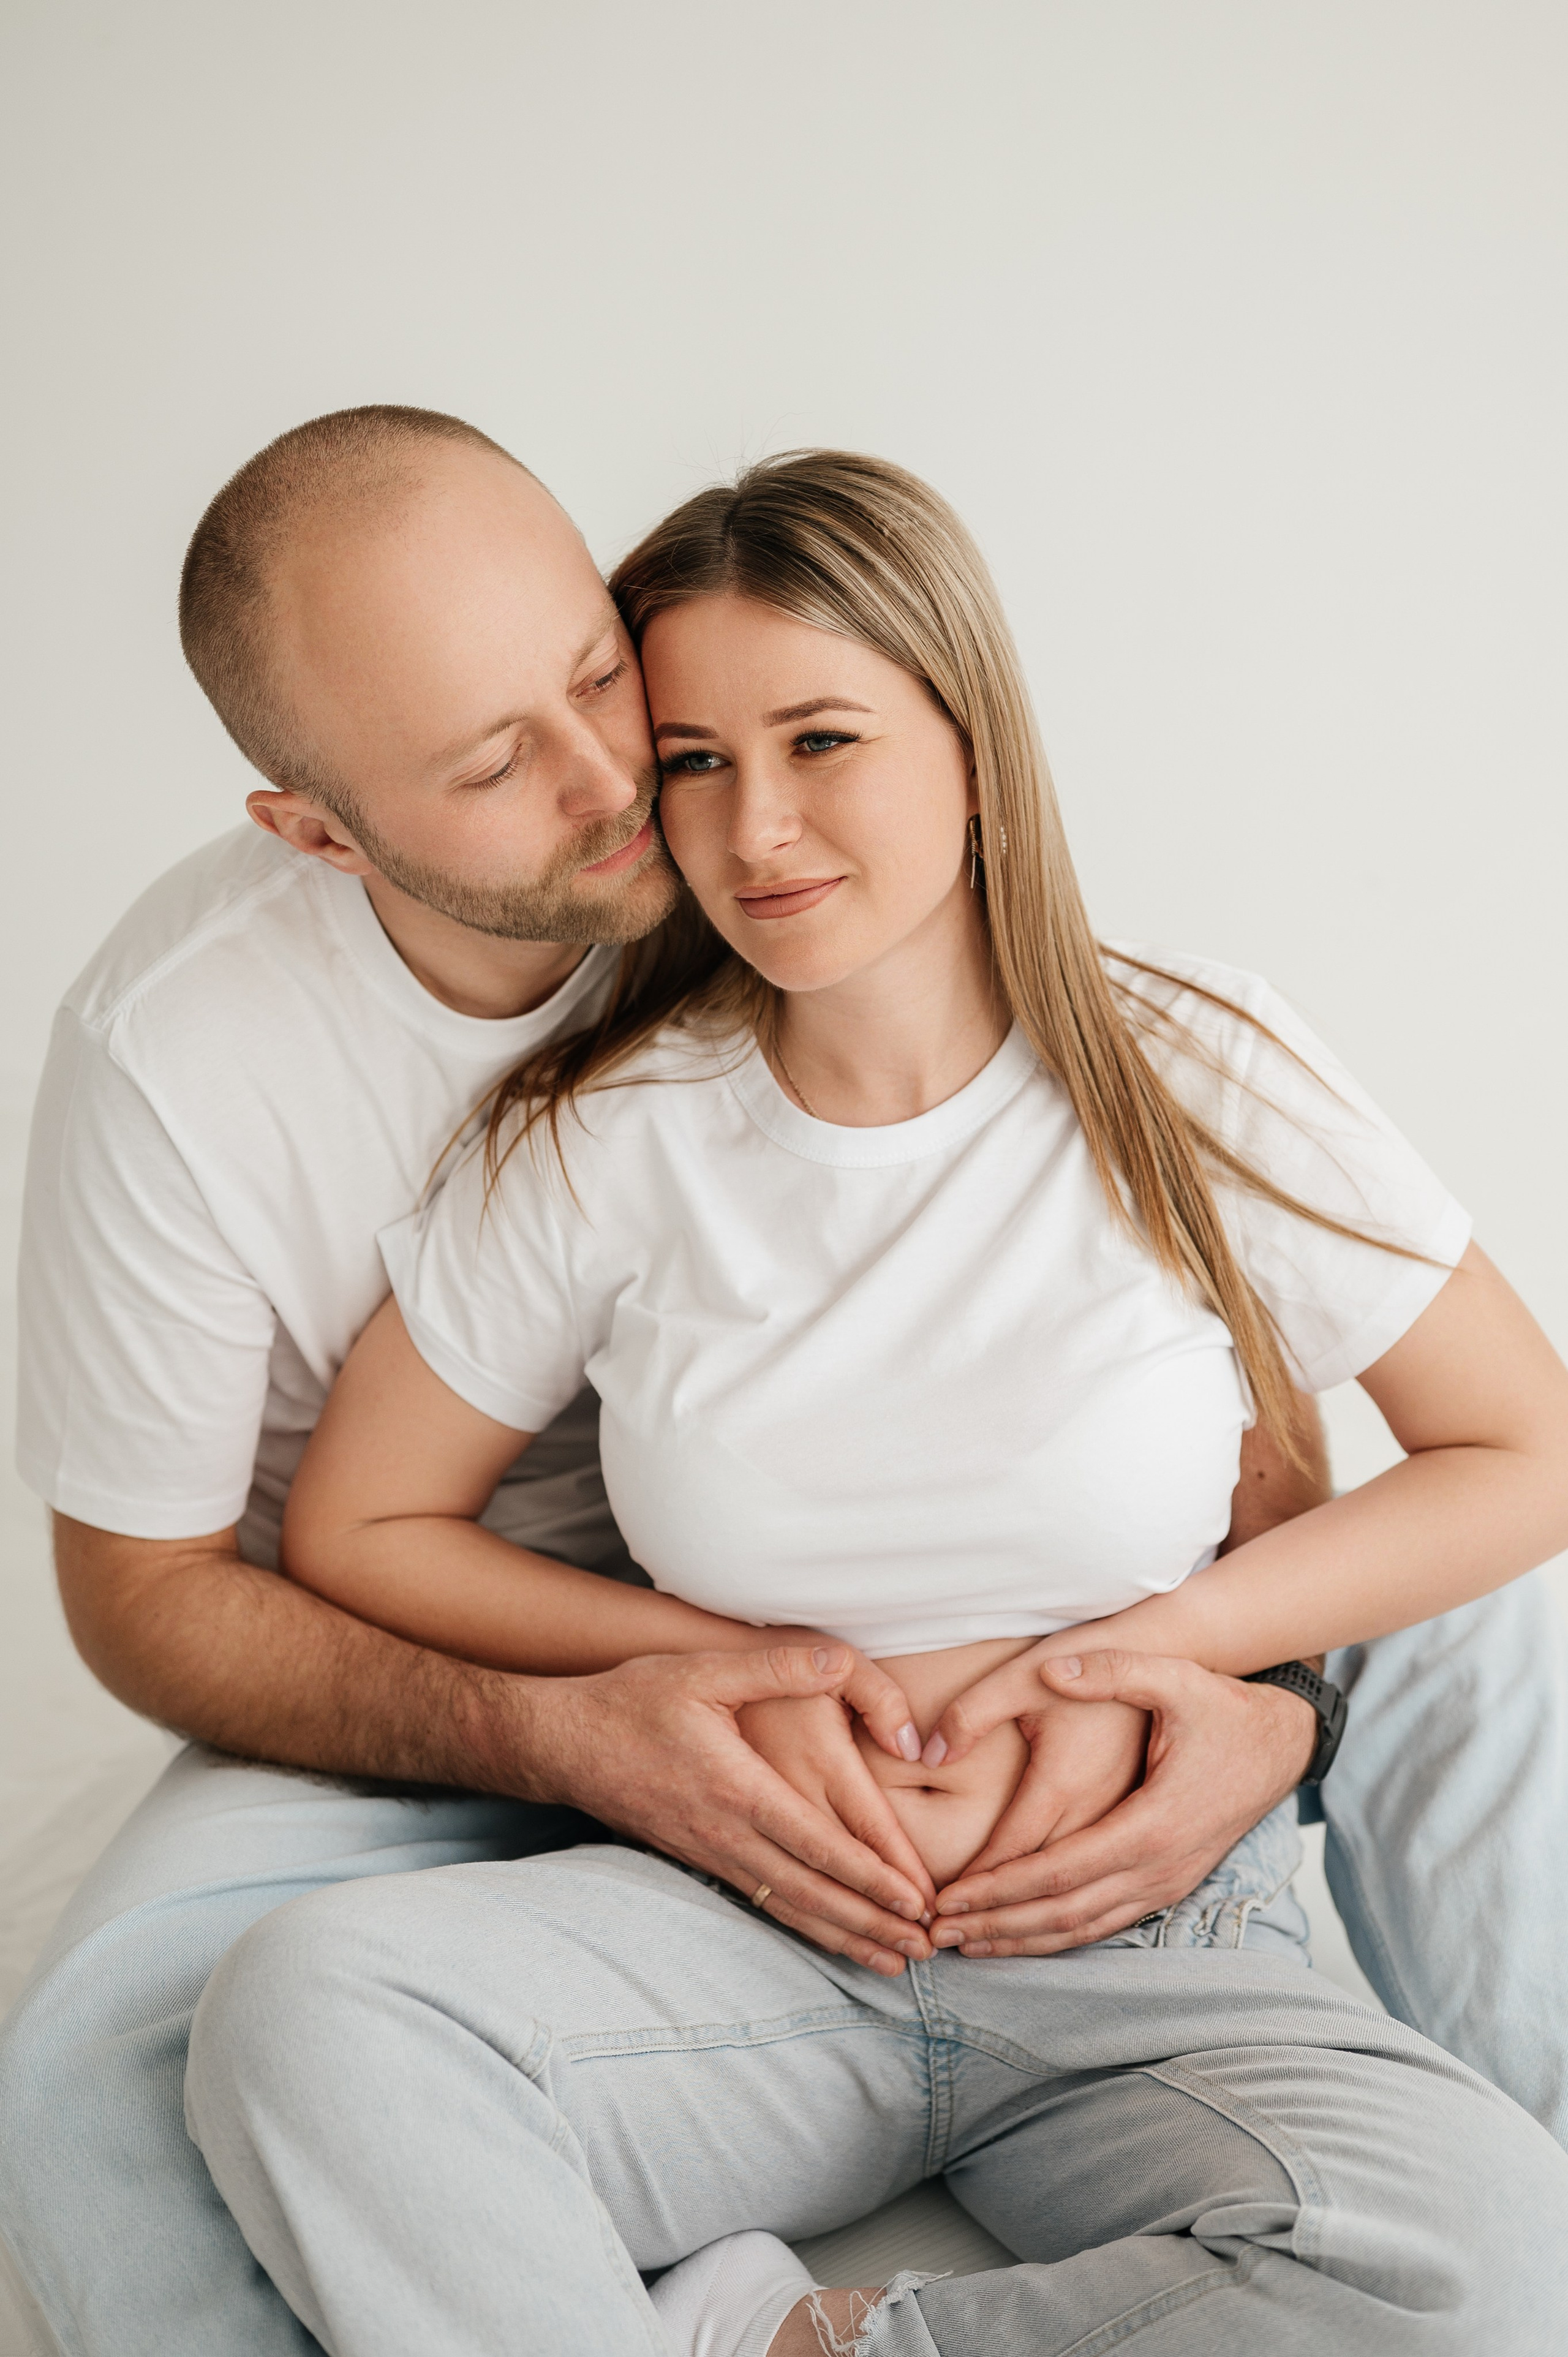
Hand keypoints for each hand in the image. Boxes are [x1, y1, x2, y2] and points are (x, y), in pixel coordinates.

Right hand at [515, 1644, 936, 1974]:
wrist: (564, 1743)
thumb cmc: (634, 1702)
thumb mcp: (704, 1670)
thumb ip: (777, 1665)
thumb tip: (838, 1660)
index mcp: (738, 1789)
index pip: (818, 1844)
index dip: (871, 1877)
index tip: (915, 1902)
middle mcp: (728, 1832)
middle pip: (812, 1891)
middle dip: (872, 1923)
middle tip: (926, 1949)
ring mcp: (713, 1853)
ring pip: (789, 1908)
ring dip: (844, 1936)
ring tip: (892, 1962)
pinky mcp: (702, 1859)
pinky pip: (763, 1903)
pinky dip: (805, 1926)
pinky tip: (830, 1937)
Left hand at [929, 1649, 1316, 1955]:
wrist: (1282, 1742)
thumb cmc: (1223, 1708)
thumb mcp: (1174, 1677)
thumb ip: (1111, 1671)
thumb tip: (1054, 1669)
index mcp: (1152, 1822)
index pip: (1058, 1871)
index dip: (999, 1888)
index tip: (948, 1896)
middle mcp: (1160, 1866)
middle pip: (1064, 1913)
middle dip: (998, 1926)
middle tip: (938, 1933)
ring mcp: (1167, 1882)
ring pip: (1085, 1929)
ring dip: (1023, 1940)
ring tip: (967, 1944)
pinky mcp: (1169, 1886)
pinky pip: (1107, 1924)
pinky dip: (1060, 1937)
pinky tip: (1023, 1937)